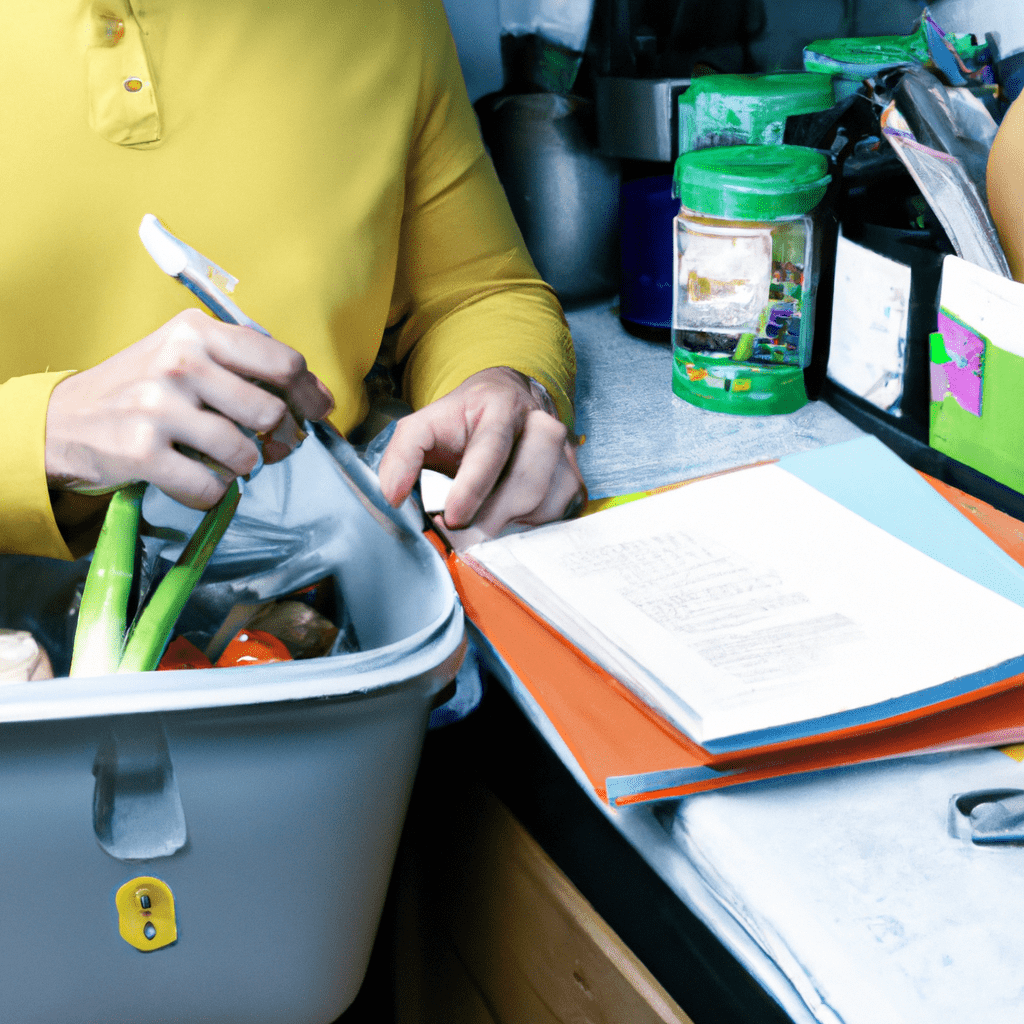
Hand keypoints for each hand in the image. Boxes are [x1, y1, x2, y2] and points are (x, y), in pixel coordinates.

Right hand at [45, 309, 334, 509]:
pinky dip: (212, 493)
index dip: (310, 392)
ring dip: (244, 466)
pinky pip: (209, 486)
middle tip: (271, 447)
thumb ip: (242, 365)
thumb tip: (312, 393)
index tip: (318, 410)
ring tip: (227, 461)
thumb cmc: (140, 389)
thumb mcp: (185, 353)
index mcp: (197, 331)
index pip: (282, 361)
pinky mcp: (142, 451)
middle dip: (281, 437)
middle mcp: (180, 362)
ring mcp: (159, 406)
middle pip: (271, 410)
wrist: (64, 421)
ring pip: (244, 452)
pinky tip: (198, 481)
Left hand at [377, 366, 584, 537]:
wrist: (508, 403)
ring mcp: (565, 452)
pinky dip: (530, 526)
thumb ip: (401, 456)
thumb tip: (393, 496)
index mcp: (502, 406)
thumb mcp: (424, 426)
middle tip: (461, 535)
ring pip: (544, 505)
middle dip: (491, 518)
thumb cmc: (463, 421)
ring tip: (483, 518)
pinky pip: (558, 515)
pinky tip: (508, 517)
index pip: (492, 450)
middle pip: (526, 485)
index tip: (453, 518)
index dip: (473, 487)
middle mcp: (542, 425)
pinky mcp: (574, 478)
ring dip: (509, 524)